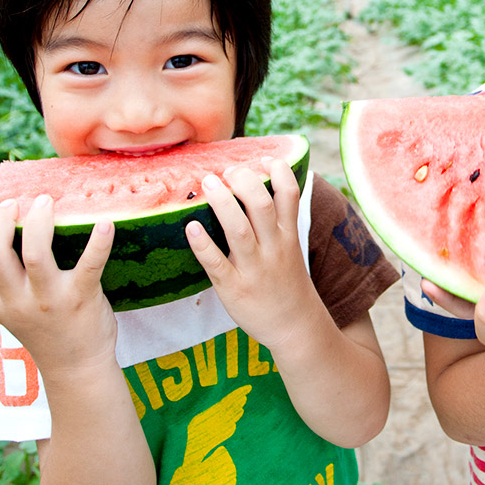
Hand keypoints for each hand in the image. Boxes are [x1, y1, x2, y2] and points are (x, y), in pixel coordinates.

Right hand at [0, 196, 117, 375]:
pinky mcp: (82, 298)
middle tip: (11, 203)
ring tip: (43, 201)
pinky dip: (99, 242)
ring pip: (35, 255)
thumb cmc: (49, 330)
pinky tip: (106, 222)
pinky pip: (90, 265)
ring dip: (38, 223)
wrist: (78, 369)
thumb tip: (2, 239)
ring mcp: (51, 300)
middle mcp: (19, 301)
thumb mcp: (14, 312)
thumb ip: (5, 284)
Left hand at [186, 159, 317, 349]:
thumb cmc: (286, 281)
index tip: (264, 158)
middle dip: (245, 181)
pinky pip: (216, 264)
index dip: (279, 171)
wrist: (294, 326)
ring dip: (222, 203)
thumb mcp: (291, 247)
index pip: (290, 194)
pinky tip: (190, 228)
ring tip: (208, 182)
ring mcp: (253, 268)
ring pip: (238, 230)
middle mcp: (273, 248)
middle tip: (228, 171)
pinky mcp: (233, 288)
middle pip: (262, 206)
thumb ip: (278, 219)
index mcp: (288, 235)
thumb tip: (261, 185)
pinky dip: (203, 245)